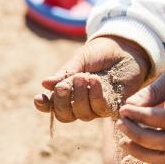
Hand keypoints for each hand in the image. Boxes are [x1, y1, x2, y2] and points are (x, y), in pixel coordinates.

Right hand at [34, 36, 149, 121]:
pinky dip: (95, 95)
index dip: (44, 105)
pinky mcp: (114, 106)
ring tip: (83, 76)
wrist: (124, 47)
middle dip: (62, 103)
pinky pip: (101, 108)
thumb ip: (64, 73)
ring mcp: (97, 107)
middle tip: (63, 86)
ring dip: (79, 97)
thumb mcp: (79, 59)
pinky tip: (94, 80)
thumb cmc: (100, 53)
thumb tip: (45, 84)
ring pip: (83, 114)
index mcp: (68, 92)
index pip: (52, 106)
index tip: (40, 98)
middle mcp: (81, 103)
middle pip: (65, 116)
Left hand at [117, 54, 164, 163]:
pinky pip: (164, 156)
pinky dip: (146, 156)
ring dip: (140, 151)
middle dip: (138, 134)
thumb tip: (129, 106)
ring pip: (164, 156)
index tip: (123, 109)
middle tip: (120, 121)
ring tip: (122, 138)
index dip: (143, 117)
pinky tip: (129, 147)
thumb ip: (153, 92)